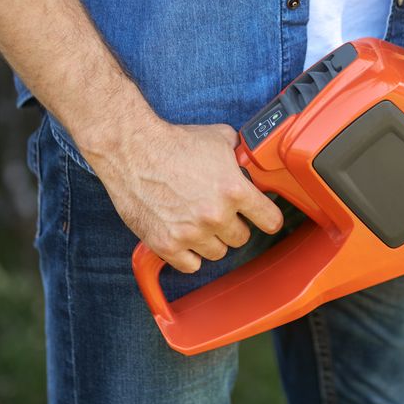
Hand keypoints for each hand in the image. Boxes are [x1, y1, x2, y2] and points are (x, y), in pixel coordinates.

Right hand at [85, 119, 282, 273]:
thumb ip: (241, 156)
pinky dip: (188, 254)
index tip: (265, 219)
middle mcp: (215, 215)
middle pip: (241, 238)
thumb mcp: (220, 138)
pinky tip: (184, 236)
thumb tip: (252, 162)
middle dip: (233, 225)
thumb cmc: (174, 142)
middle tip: (220, 212)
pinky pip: (190, 265)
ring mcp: (191, 233)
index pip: (271, 220)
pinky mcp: (166, 244)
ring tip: (198, 221)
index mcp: (234, 190)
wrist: (132, 150)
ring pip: (217, 253)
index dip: (269, 218)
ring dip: (211, 240)